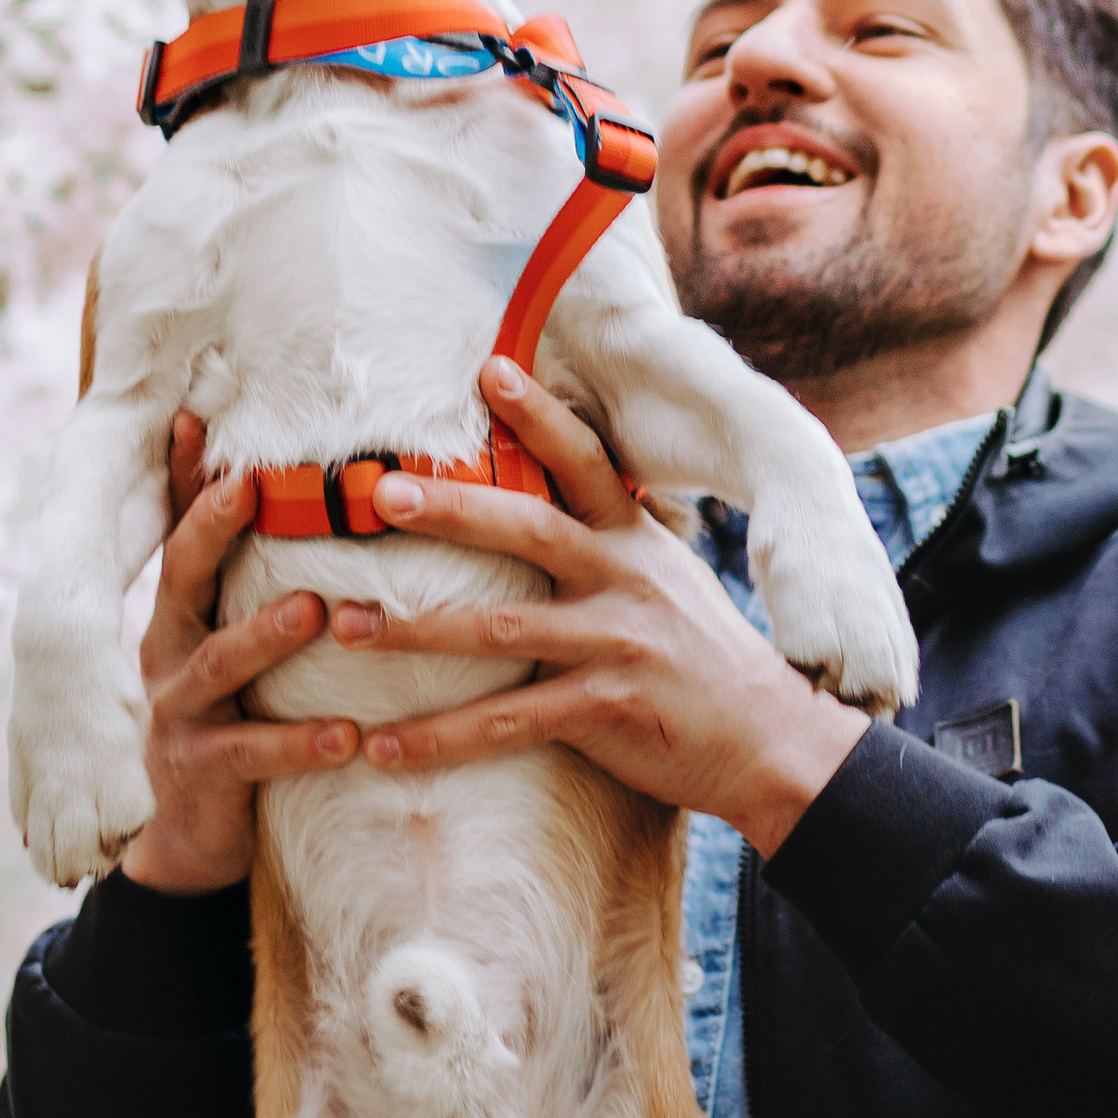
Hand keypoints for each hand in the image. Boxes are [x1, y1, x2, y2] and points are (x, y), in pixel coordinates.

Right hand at [121, 413, 356, 893]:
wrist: (189, 835)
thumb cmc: (230, 717)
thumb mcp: (231, 646)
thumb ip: (255, 584)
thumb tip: (287, 500)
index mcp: (180, 612)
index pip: (178, 532)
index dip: (182, 477)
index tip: (192, 418)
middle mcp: (167, 651)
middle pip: (182, 577)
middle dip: (209, 527)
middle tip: (251, 485)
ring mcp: (177, 712)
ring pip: (218, 663)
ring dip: (265, 633)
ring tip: (315, 608)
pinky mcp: (200, 772)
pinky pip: (250, 752)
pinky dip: (299, 742)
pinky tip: (348, 735)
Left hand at [335, 359, 868, 858]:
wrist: (773, 739)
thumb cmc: (703, 656)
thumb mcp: (666, 577)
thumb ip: (611, 538)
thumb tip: (562, 484)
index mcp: (635, 539)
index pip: (585, 461)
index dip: (540, 414)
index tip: (489, 369)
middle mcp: (625, 579)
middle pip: (527, 528)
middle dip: (448, 508)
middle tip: (378, 492)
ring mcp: (616, 644)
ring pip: (499, 630)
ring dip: (414, 630)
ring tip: (344, 627)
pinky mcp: (606, 710)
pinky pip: (506, 723)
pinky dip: (439, 738)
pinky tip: (382, 748)